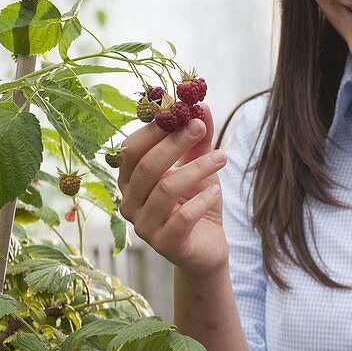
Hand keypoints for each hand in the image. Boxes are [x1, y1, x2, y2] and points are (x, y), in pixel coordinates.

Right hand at [117, 104, 228, 275]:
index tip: (183, 110)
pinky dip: (202, 201)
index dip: (155, 129)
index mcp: (130, 180)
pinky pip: (182, 218)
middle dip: (174, 143)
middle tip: (199, 127)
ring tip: (222, 158)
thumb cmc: (196, 201)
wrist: (207, 246)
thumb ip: (198, 138)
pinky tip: (216, 192)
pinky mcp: (165, 245)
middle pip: (146, 167)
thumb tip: (202, 105)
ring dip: (196, 169)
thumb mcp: (198, 165)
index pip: (131, 149)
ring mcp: (144, 226)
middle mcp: (129, 202)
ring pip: (165, 190)